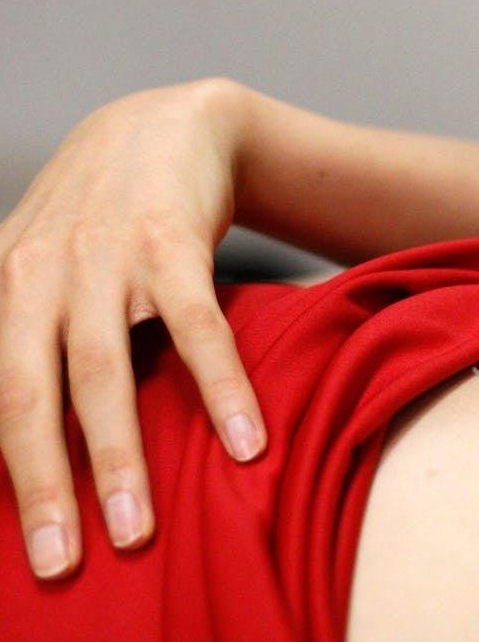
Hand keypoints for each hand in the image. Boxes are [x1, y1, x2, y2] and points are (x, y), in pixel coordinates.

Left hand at [0, 79, 265, 578]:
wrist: (164, 126)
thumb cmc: (100, 214)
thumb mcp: (38, 262)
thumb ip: (22, 331)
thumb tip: (20, 429)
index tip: (18, 540)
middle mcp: (35, 273)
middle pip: (26, 393)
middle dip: (41, 483)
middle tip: (58, 562)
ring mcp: (104, 256)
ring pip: (103, 369)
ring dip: (119, 453)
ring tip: (138, 527)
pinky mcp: (170, 243)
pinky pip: (196, 327)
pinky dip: (220, 386)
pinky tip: (246, 440)